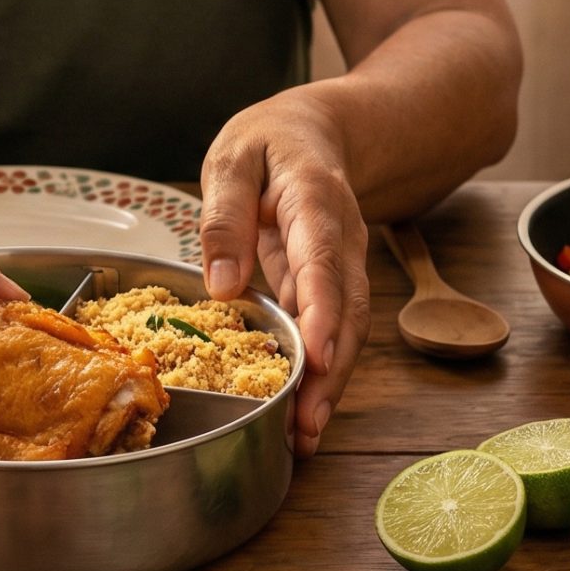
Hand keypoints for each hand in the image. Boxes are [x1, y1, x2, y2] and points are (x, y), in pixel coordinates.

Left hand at [199, 93, 368, 456]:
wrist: (314, 133)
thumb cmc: (270, 143)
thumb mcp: (233, 159)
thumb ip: (225, 217)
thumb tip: (222, 287)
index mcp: (315, 201)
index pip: (323, 261)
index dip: (321, 312)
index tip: (317, 357)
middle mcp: (341, 241)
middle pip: (347, 310)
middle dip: (331, 371)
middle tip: (307, 423)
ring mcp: (342, 267)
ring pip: (346, 331)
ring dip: (329, 385)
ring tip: (304, 436)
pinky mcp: (330, 288)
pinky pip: (331, 333)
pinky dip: (321, 375)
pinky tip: (302, 414)